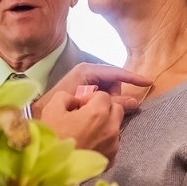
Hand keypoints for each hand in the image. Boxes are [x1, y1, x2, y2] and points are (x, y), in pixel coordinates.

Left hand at [31, 63, 150, 117]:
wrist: (38, 115)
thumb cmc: (61, 107)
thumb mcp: (90, 103)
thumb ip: (112, 101)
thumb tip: (134, 103)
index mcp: (87, 71)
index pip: (116, 72)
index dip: (132, 78)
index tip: (147, 82)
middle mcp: (86, 73)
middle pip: (112, 82)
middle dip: (115, 95)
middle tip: (108, 108)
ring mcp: (84, 81)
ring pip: (107, 90)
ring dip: (108, 101)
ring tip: (96, 111)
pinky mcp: (82, 89)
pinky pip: (100, 94)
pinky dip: (102, 103)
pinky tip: (95, 112)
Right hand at [38, 89, 123, 164]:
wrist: (52, 169)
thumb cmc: (52, 137)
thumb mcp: (51, 109)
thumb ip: (66, 97)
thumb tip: (75, 100)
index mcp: (98, 112)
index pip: (104, 95)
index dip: (91, 98)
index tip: (80, 106)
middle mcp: (111, 127)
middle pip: (116, 109)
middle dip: (104, 108)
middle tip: (87, 116)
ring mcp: (114, 145)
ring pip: (115, 127)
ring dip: (105, 125)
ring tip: (87, 133)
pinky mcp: (111, 159)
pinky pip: (112, 144)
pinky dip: (104, 142)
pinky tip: (89, 146)